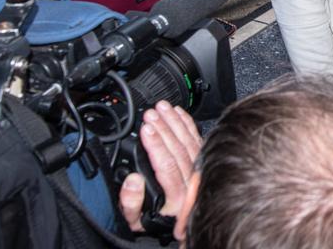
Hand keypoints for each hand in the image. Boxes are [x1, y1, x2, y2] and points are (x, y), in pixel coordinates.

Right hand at [119, 100, 201, 233]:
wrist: (178, 226)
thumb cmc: (156, 220)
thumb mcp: (136, 220)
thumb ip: (130, 203)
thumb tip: (133, 180)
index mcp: (176, 198)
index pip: (167, 166)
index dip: (156, 145)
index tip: (146, 128)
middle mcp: (192, 184)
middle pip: (179, 150)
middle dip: (164, 128)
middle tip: (151, 113)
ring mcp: (199, 173)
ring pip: (190, 142)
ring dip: (175, 122)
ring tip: (162, 107)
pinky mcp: (202, 163)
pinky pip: (198, 140)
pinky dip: (188, 124)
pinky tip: (178, 112)